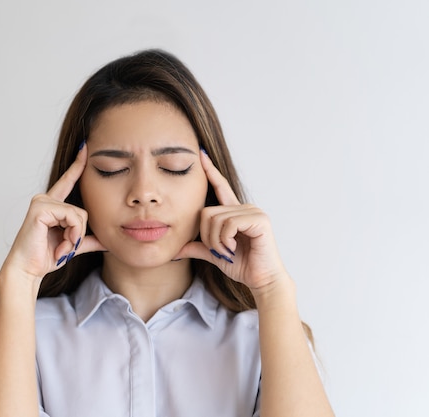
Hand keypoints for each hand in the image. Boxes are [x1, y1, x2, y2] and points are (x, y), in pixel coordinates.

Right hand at [2, 143, 105, 281]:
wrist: (28, 270)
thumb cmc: (44, 257)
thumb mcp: (71, 246)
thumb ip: (87, 240)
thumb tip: (107, 241)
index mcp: (51, 205)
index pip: (67, 182)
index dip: (77, 166)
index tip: (85, 148)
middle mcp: (45, 199)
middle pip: (82, 210)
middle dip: (79, 234)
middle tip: (66, 248)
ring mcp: (42, 202)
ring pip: (79, 215)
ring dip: (75, 236)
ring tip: (62, 248)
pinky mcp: (41, 208)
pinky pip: (71, 217)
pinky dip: (71, 234)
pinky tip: (60, 246)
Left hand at [173, 150, 287, 290]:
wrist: (261, 280)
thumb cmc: (242, 265)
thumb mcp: (214, 254)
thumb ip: (197, 247)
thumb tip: (174, 251)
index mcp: (234, 212)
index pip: (220, 187)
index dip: (210, 171)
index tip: (201, 154)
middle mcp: (244, 207)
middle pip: (207, 211)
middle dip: (207, 236)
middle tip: (220, 250)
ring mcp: (253, 211)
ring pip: (216, 219)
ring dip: (216, 241)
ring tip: (228, 250)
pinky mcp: (259, 219)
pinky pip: (229, 224)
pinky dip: (226, 240)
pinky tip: (234, 248)